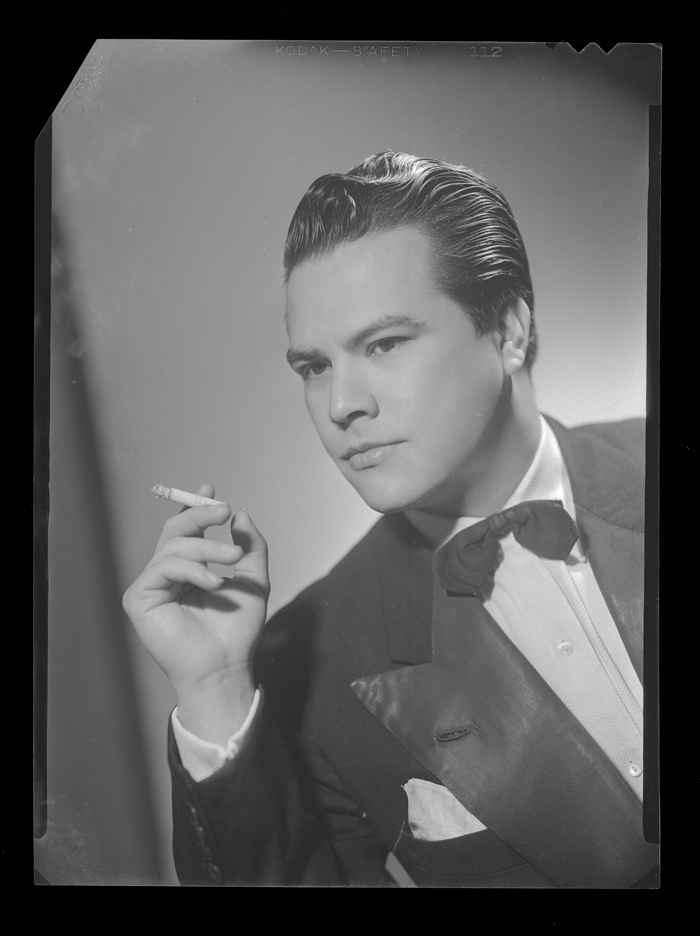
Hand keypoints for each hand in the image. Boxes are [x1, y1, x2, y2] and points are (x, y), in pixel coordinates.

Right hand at [122, 484, 268, 741]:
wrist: (225, 666)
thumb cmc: (237, 630)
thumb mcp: (254, 581)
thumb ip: (250, 547)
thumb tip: (241, 515)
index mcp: (188, 569)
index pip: (185, 531)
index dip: (193, 507)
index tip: (209, 490)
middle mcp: (166, 575)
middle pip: (174, 530)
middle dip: (199, 516)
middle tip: (223, 512)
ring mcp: (151, 586)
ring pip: (174, 547)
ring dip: (207, 548)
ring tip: (232, 561)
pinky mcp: (139, 599)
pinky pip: (164, 568)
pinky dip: (192, 570)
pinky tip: (213, 584)